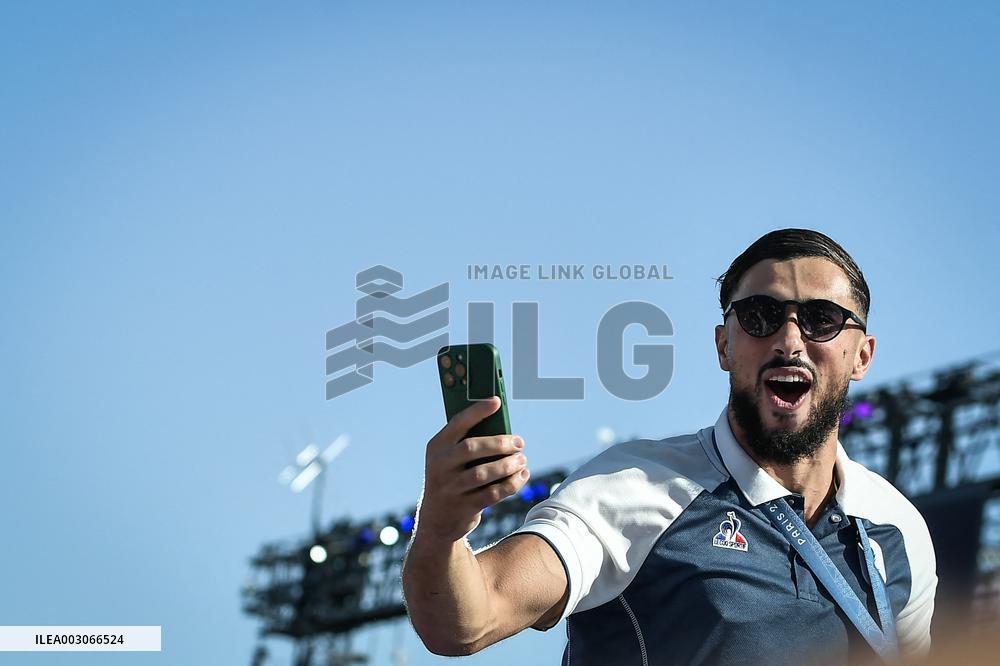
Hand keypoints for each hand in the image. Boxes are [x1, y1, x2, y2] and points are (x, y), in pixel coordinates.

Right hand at [416, 397, 529, 541]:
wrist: (437, 520)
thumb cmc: (451, 479)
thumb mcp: (449, 460)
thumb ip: (468, 443)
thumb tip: (503, 429)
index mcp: (436, 447)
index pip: (457, 423)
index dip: (477, 411)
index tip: (496, 401)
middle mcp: (440, 466)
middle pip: (472, 448)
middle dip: (500, 443)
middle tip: (519, 442)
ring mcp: (450, 488)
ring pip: (483, 473)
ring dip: (508, 465)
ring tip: (522, 459)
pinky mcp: (464, 507)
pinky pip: (493, 494)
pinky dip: (511, 484)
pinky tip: (522, 475)